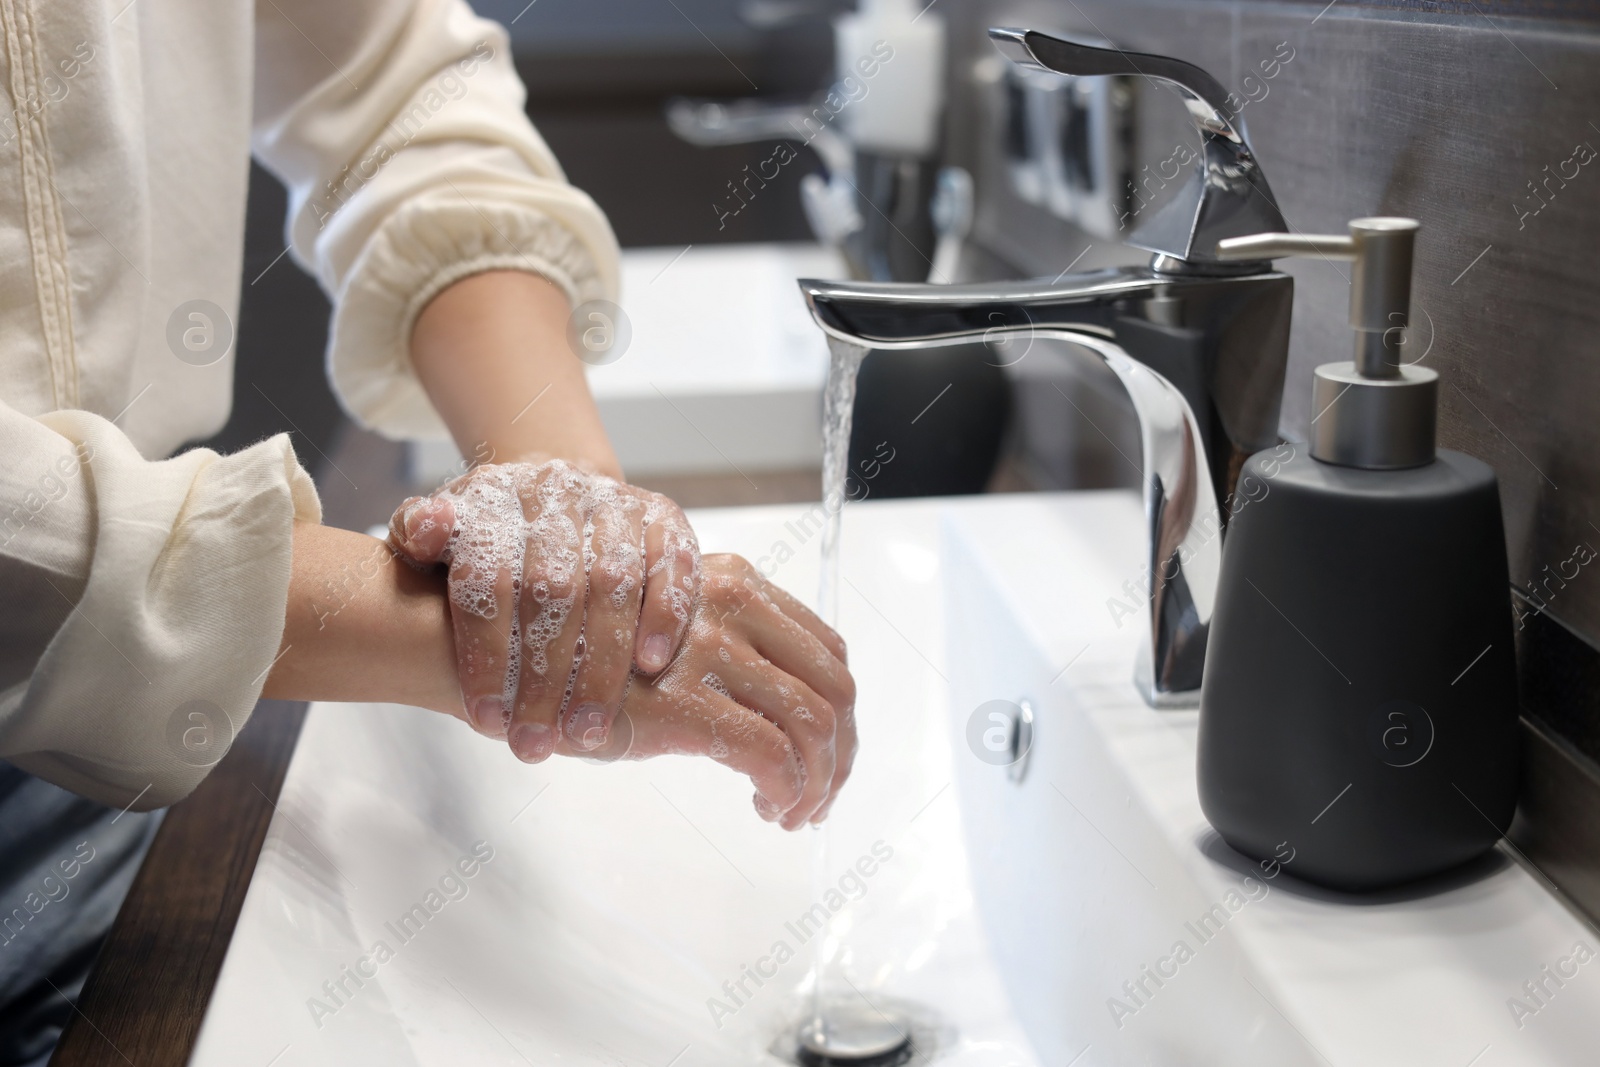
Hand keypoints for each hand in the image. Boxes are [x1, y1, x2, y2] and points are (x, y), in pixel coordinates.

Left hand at [387, 459, 699, 761]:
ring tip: (587, 731)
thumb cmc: (490, 535)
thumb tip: (427, 529)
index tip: (484, 719)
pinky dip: (665, 614)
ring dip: (602, 665)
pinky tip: (650, 667)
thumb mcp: (436, 534)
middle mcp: (557, 496)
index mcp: (494, 502)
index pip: (486, 580)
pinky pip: (673, 565)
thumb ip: (418, 535)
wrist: (555, 490)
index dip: (485, 652)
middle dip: (543, 677)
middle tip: (533, 744)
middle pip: (552, 590)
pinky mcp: (664, 518)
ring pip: (613, 585)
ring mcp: (615, 505)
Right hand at [570, 554, 856, 828]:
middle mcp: (732, 604)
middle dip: (841, 752)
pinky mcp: (684, 704)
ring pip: (814, 723)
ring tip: (795, 813)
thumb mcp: (665, 631)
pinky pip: (772, 755)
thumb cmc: (579, 655)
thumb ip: (721, 645)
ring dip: (818, 781)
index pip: (826, 649)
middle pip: (834, 686)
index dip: (840, 710)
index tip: (824, 755)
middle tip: (820, 797)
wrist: (503, 657)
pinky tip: (768, 809)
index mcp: (736, 582)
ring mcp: (710, 651)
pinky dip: (787, 791)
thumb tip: (783, 709)